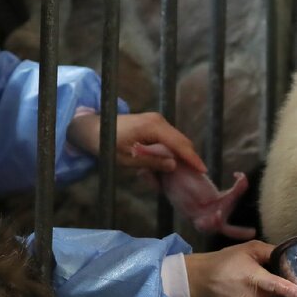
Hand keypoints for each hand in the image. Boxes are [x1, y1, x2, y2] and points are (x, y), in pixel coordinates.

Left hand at [67, 111, 206, 173]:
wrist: (94, 128)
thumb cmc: (107, 144)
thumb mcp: (128, 158)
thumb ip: (151, 161)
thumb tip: (173, 165)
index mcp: (153, 127)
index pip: (179, 144)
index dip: (192, 158)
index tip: (202, 170)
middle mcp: (159, 121)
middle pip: (182, 141)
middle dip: (189, 158)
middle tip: (195, 176)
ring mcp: (157, 121)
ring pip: (176, 140)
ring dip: (179, 156)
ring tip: (181, 173)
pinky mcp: (154, 125)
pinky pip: (168, 139)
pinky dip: (170, 152)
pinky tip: (168, 165)